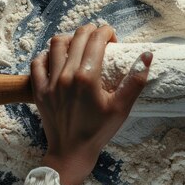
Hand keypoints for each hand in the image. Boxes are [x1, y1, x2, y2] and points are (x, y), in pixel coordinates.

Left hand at [30, 24, 152, 184]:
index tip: (113, 38)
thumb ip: (135, 80)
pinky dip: (47, 54)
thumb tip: (146, 55)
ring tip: (79, 45)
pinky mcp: (38, 90)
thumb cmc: (98, 131)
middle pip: (77, 37)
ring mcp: (50, 81)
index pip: (96, 40)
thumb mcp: (122, 108)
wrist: (71, 153)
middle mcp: (66, 75)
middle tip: (100, 39)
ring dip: (70, 38)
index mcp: (87, 77)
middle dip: (91, 31)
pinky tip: (57, 58)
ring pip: (56, 44)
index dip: (107, 32)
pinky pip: (37, 62)